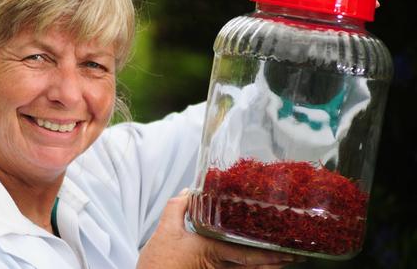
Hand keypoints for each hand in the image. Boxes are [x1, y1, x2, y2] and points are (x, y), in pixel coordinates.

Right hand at [137, 190, 302, 268]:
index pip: (248, 255)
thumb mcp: (165, 231)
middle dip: (275, 263)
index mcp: (211, 251)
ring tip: (280, 262)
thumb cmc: (158, 263)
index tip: (289, 252)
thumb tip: (190, 191)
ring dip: (264, 268)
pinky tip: (254, 267)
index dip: (271, 255)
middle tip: (294, 257)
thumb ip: (178, 208)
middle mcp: (219, 268)